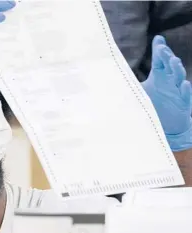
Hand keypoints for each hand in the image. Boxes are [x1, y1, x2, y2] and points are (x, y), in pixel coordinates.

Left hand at [142, 35, 191, 150]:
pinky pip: (185, 96)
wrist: (165, 125)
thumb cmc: (153, 104)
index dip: (160, 49)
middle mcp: (170, 81)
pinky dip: (185, 90)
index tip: (158, 39)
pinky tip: (184, 84)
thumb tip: (115, 70)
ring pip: (179, 78)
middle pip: (170, 65)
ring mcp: (177, 91)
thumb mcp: (140, 90)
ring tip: (174, 61)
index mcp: (160, 75)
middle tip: (162, 49)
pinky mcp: (183, 104)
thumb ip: (131, 80)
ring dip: (178, 69)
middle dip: (167, 56)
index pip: (160, 60)